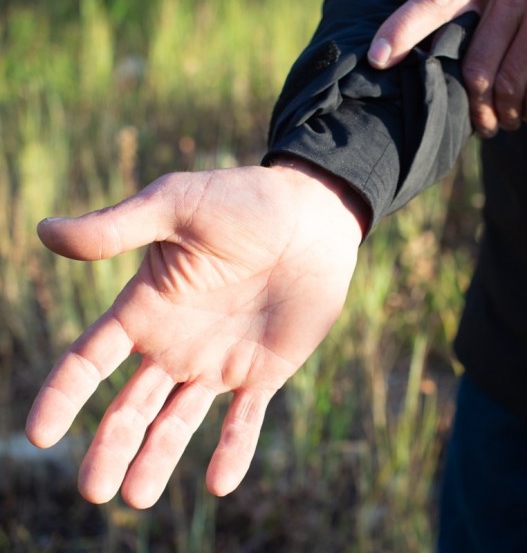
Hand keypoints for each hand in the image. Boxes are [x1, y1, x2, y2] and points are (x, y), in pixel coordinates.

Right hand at [26, 161, 365, 507]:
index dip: (63, 396)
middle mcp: (176, 343)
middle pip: (130, 407)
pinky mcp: (264, 370)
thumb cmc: (243, 202)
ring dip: (158, 459)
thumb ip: (116, 228)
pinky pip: (244, 419)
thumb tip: (44, 231)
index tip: (40, 434)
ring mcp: (219, 361)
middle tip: (95, 490)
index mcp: (147, 308)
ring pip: (178, 422)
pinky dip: (233, 450)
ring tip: (138, 497)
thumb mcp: (175, 206)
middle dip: (110, 448)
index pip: (90, 360)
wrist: (313, 215)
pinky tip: (220, 483)